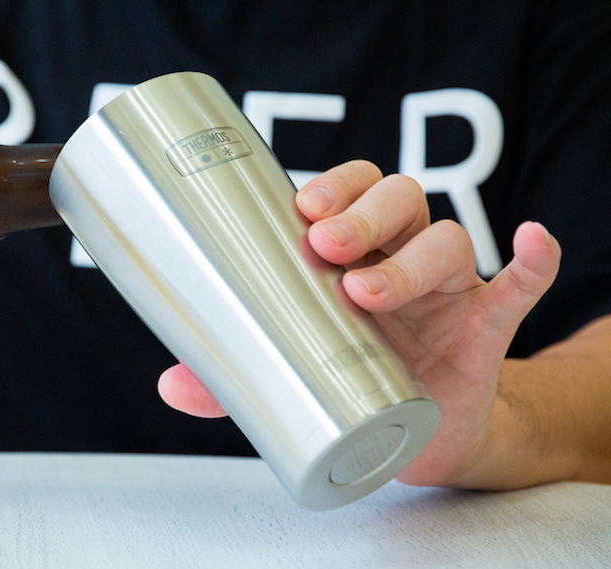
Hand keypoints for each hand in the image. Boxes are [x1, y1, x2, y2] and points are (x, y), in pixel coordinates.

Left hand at [157, 160, 561, 486]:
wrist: (419, 435)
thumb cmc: (351, 380)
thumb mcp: (289, 373)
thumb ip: (233, 378)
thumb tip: (169, 386)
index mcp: (352, 253)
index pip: (348, 192)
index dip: (331, 187)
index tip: (301, 209)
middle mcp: (401, 254)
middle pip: (397, 199)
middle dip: (361, 214)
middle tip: (323, 246)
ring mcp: (447, 288)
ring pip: (445, 239)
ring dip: (408, 257)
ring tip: (368, 291)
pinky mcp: (486, 326)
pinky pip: (520, 285)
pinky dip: (532, 261)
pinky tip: (532, 242)